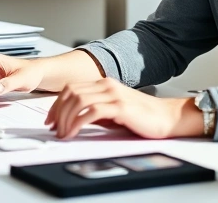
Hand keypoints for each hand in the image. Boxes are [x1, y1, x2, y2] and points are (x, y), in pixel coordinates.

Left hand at [45, 78, 202, 139]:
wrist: (166, 117)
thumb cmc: (142, 116)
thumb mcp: (113, 111)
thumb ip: (94, 111)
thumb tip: (73, 120)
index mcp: (104, 83)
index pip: (71, 88)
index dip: (56, 104)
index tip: (51, 120)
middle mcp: (107, 85)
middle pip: (71, 92)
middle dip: (57, 112)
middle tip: (54, 129)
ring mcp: (113, 94)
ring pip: (78, 100)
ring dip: (65, 118)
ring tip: (63, 133)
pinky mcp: (120, 106)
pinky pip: (91, 111)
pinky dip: (77, 123)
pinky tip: (74, 133)